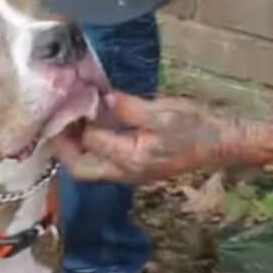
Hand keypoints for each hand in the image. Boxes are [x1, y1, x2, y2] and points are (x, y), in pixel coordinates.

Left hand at [52, 92, 233, 183]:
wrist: (219, 144)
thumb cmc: (193, 126)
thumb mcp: (161, 111)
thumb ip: (128, 108)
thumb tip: (102, 99)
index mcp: (130, 159)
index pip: (90, 142)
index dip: (75, 122)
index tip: (65, 100)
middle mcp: (125, 172)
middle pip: (81, 168)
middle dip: (63, 147)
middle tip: (53, 120)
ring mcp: (129, 174)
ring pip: (90, 167)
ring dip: (74, 147)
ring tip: (66, 121)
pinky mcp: (134, 168)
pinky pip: (103, 162)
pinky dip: (90, 146)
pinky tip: (89, 126)